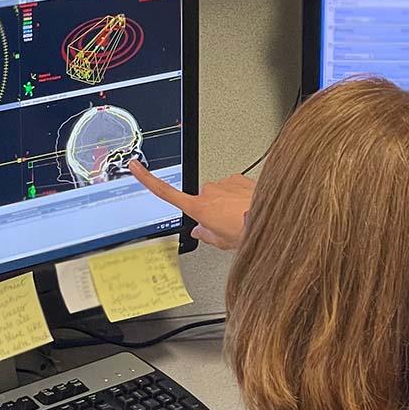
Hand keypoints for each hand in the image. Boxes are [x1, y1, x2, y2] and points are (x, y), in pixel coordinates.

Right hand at [129, 160, 253, 249]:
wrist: (272, 218)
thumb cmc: (248, 231)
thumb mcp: (222, 242)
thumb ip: (206, 235)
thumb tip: (198, 231)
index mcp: (199, 207)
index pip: (166, 192)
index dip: (147, 179)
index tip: (136, 167)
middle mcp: (208, 192)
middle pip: (201, 200)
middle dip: (211, 209)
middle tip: (226, 224)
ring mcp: (224, 183)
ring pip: (219, 194)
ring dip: (227, 203)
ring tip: (241, 216)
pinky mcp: (238, 178)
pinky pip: (233, 188)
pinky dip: (238, 196)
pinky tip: (247, 207)